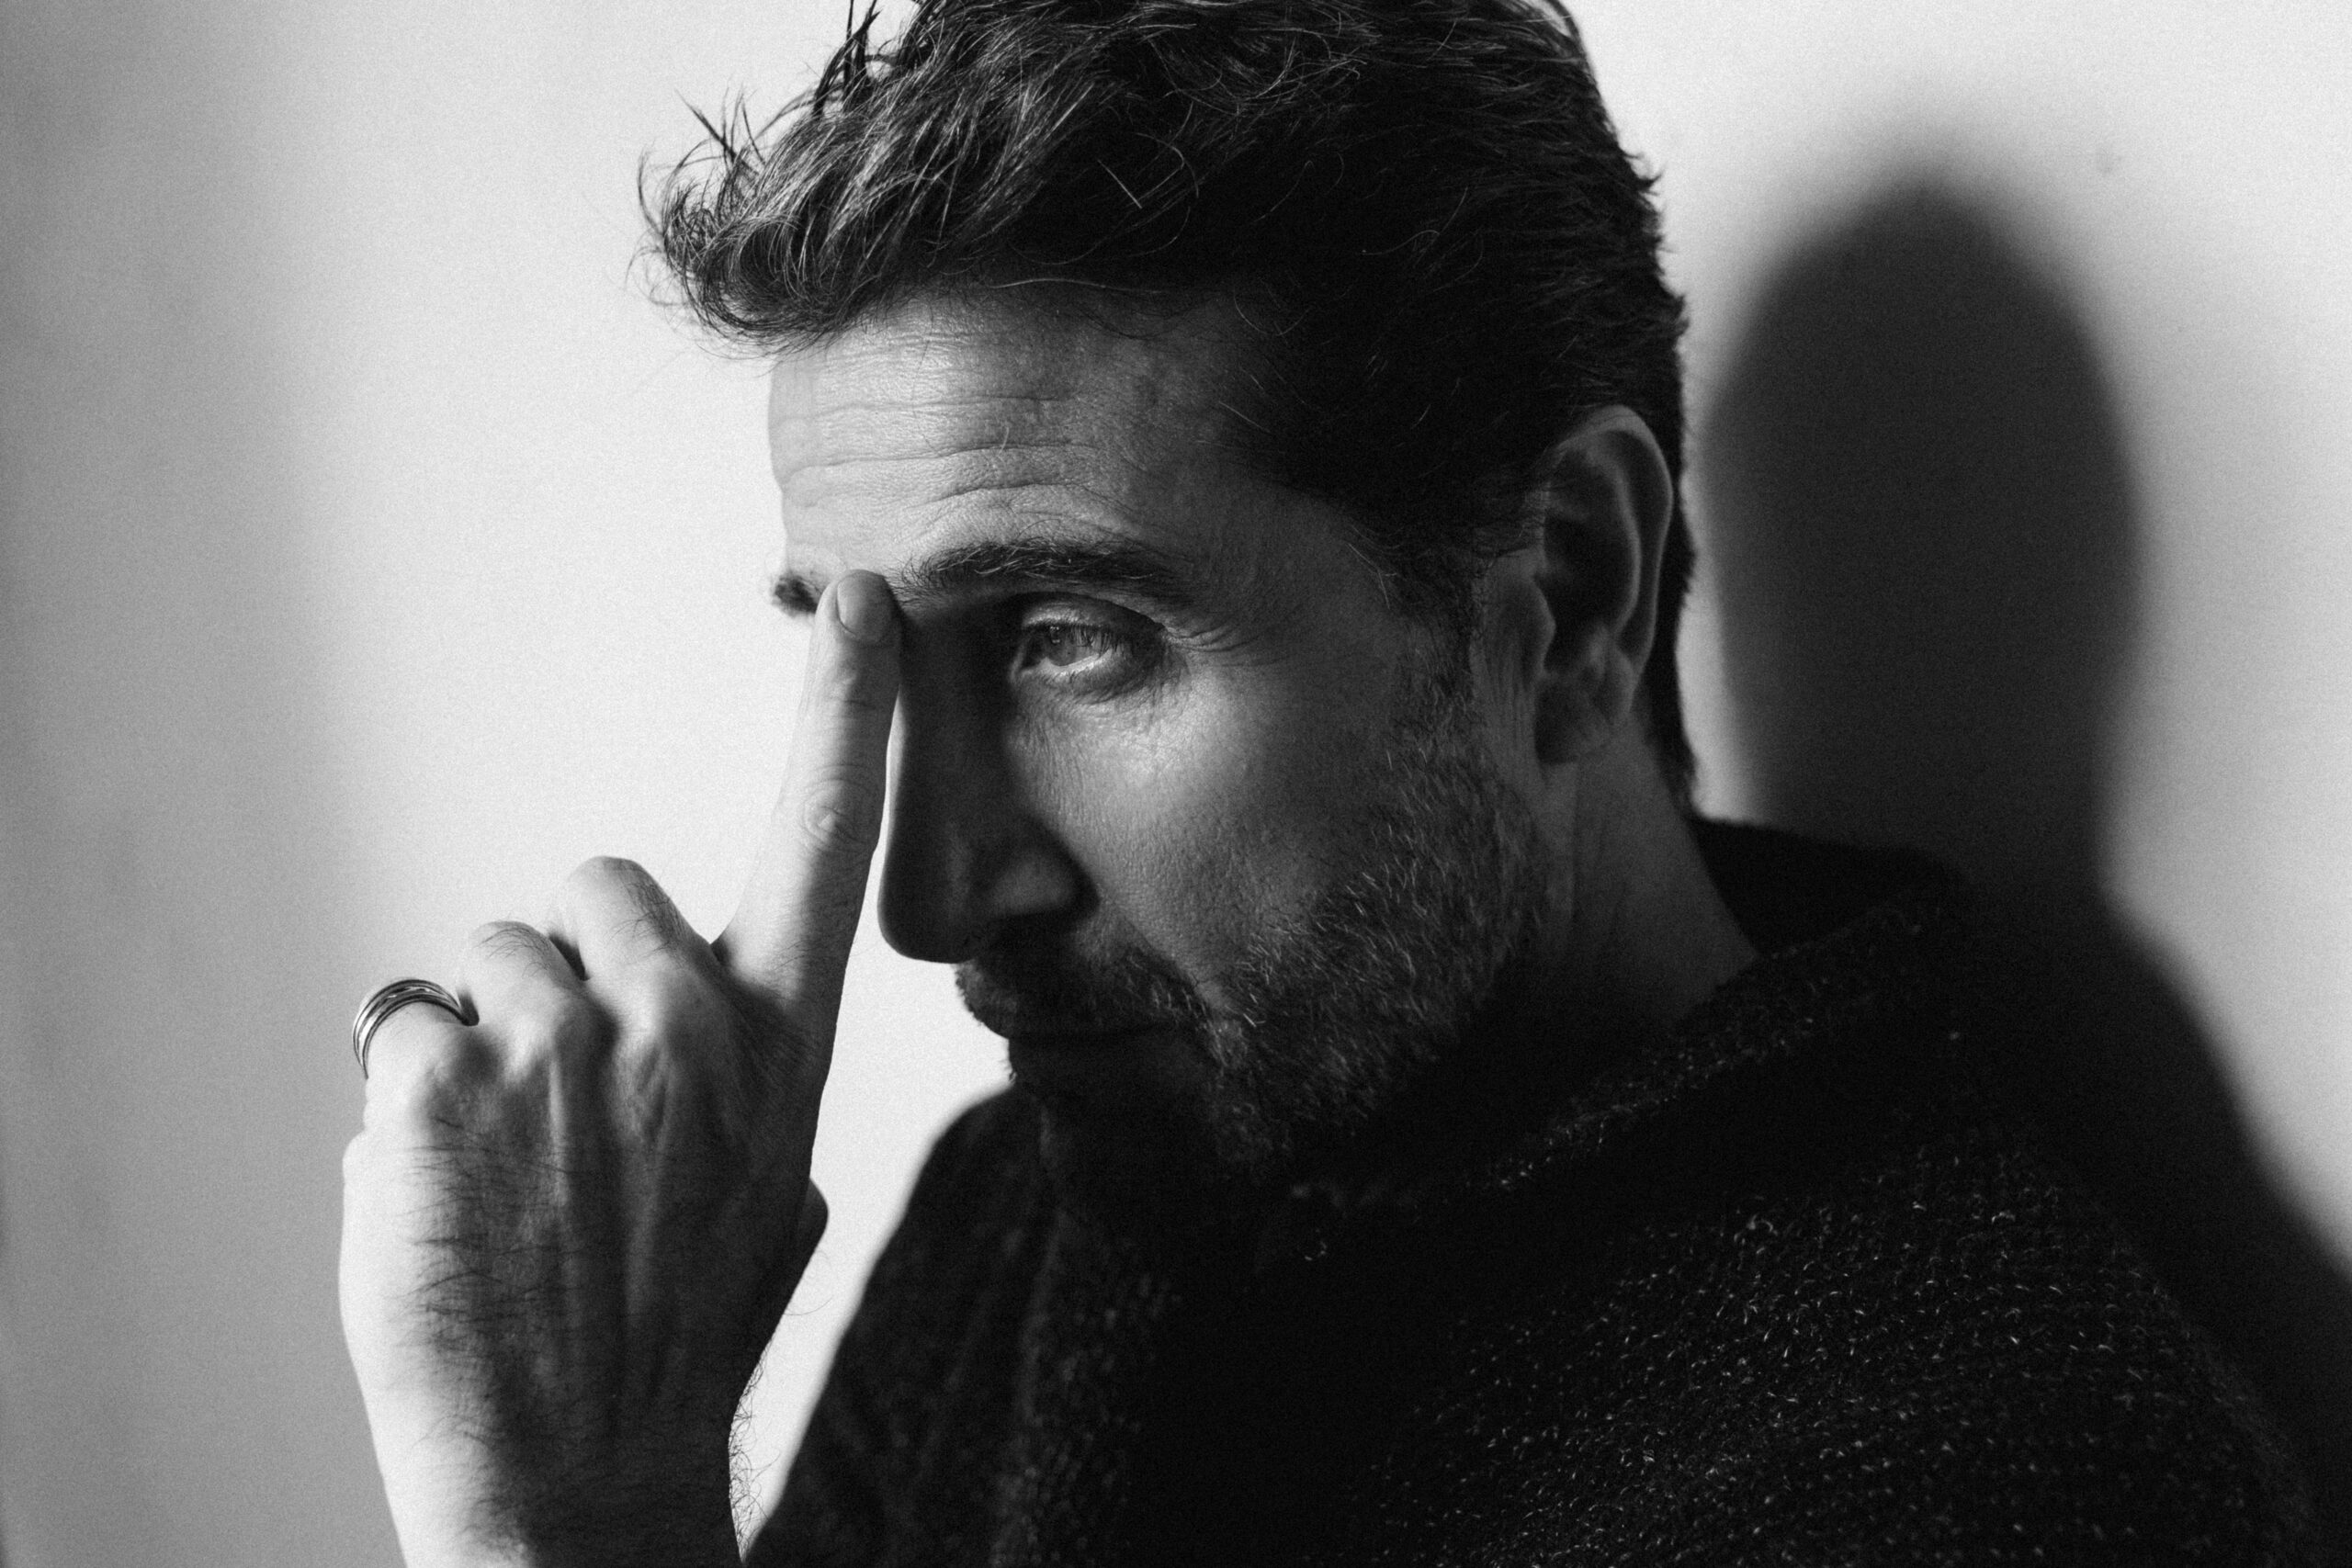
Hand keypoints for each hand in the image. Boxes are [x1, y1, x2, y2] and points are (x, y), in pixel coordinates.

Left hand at [339, 572, 900, 1567]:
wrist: (581, 1479)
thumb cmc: (669, 1345)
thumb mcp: (769, 1201)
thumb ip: (748, 1081)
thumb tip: (710, 1028)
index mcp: (780, 1043)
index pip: (825, 837)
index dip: (845, 711)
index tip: (857, 602)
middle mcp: (688, 1017)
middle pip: (599, 887)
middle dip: (574, 968)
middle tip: (570, 1113)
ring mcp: (566, 1040)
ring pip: (491, 961)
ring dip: (485, 1045)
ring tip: (510, 1178)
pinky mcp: (442, 1074)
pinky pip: (407, 1027)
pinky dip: (409, 1103)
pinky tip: (447, 1195)